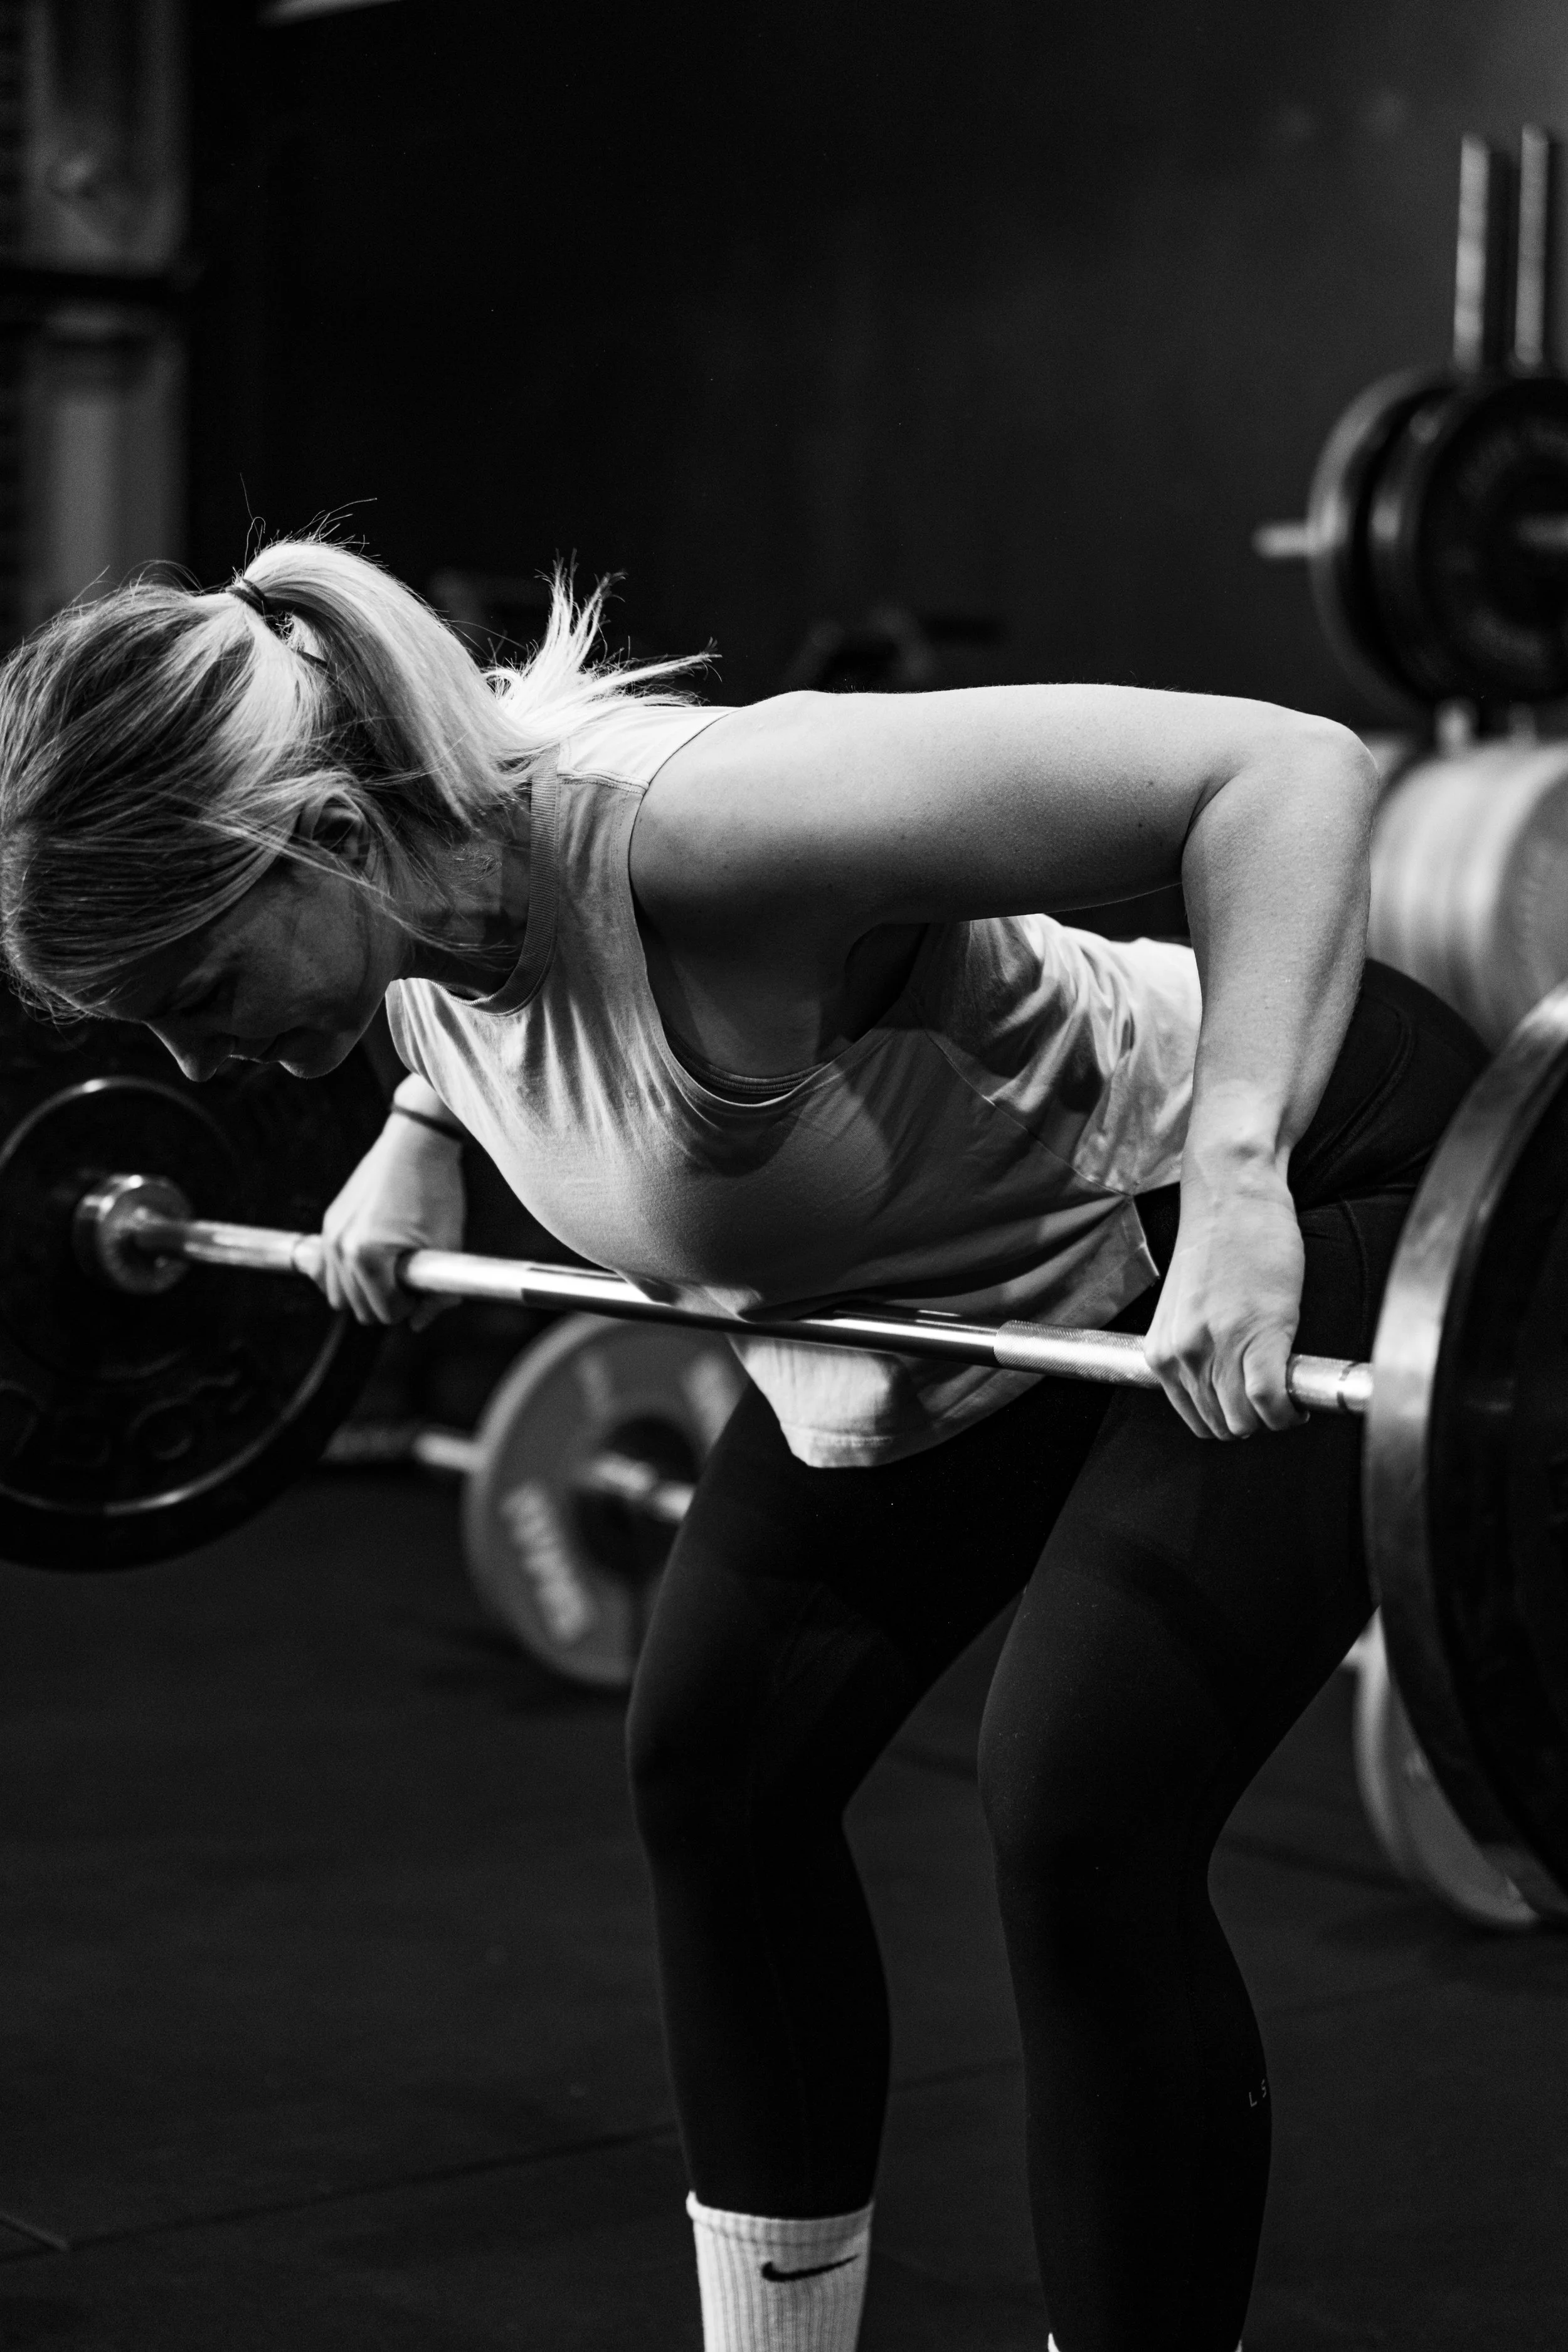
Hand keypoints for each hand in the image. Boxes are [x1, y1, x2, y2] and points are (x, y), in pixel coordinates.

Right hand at [316, 1114, 465, 1325]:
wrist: (418, 1142)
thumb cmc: (437, 1190)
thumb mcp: (447, 1247)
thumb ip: (437, 1295)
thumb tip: (419, 1323)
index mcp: (367, 1255)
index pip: (385, 1312)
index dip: (411, 1306)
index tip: (425, 1286)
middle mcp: (340, 1247)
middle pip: (358, 1309)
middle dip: (387, 1302)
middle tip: (413, 1279)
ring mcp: (331, 1234)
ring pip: (338, 1294)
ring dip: (365, 1292)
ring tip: (394, 1270)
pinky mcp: (330, 1222)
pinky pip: (326, 1269)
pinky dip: (347, 1274)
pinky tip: (371, 1263)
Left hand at [1142, 1154, 1306, 1439]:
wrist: (1232, 1195)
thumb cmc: (1218, 1242)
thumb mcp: (1188, 1308)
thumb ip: (1195, 1348)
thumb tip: (1222, 1384)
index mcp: (1161, 1351)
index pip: (1195, 1417)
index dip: (1229, 1419)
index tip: (1252, 1409)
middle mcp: (1182, 1355)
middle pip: (1222, 1425)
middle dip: (1253, 1421)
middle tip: (1276, 1400)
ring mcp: (1217, 1349)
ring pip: (1246, 1422)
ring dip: (1274, 1418)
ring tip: (1289, 1395)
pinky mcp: (1258, 1337)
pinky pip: (1271, 1402)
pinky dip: (1289, 1411)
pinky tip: (1298, 1400)